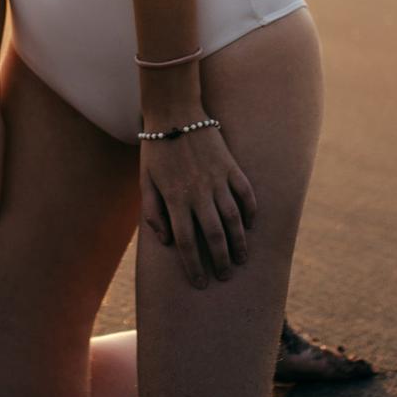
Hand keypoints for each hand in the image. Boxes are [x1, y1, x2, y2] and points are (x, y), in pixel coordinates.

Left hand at [140, 121, 256, 287]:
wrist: (175, 113)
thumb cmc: (156, 150)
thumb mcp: (145, 182)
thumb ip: (152, 213)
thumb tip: (166, 241)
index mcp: (175, 200)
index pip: (186, 244)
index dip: (194, 267)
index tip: (201, 282)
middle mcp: (198, 193)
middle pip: (214, 237)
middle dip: (220, 261)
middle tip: (224, 276)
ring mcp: (217, 180)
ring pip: (233, 220)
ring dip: (239, 243)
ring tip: (241, 259)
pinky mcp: (230, 167)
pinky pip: (246, 194)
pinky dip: (250, 212)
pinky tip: (250, 226)